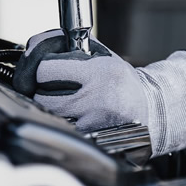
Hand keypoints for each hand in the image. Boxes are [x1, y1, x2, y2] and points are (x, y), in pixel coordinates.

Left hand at [13, 30, 185, 156]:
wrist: (150, 110)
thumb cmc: (121, 81)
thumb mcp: (101, 56)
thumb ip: (69, 47)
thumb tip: (34, 45)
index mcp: (97, 73)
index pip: (45, 70)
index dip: (39, 68)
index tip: (44, 69)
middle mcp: (95, 98)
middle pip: (41, 96)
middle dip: (40, 90)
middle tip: (50, 87)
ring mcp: (92, 123)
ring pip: (48, 116)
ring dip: (48, 108)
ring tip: (62, 101)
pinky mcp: (91, 140)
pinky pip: (61, 130)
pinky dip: (60, 124)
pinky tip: (71, 117)